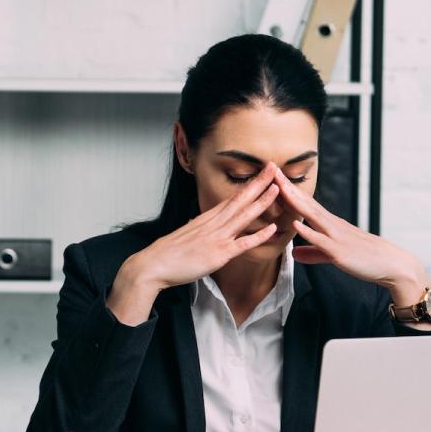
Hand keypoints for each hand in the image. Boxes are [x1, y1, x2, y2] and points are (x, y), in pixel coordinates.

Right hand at [107, 163, 282, 324]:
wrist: (153, 264)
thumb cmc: (167, 253)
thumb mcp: (184, 235)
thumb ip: (195, 229)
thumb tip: (196, 223)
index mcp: (205, 219)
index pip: (231, 198)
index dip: (248, 185)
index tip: (260, 174)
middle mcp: (213, 224)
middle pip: (239, 200)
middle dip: (258, 183)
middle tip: (274, 167)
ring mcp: (217, 238)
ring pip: (243, 216)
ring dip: (261, 201)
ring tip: (277, 188)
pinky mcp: (218, 254)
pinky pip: (242, 244)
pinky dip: (258, 235)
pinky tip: (272, 228)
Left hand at [273, 168, 430, 307]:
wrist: (391, 265)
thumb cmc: (364, 258)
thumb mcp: (333, 255)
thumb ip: (313, 253)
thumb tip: (293, 253)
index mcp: (330, 224)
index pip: (306, 203)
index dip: (289, 190)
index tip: (273, 177)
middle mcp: (332, 225)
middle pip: (306, 203)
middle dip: (288, 187)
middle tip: (271, 170)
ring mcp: (336, 236)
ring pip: (312, 216)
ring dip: (295, 201)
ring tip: (279, 187)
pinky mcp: (339, 251)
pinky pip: (321, 240)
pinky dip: (307, 232)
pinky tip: (295, 224)